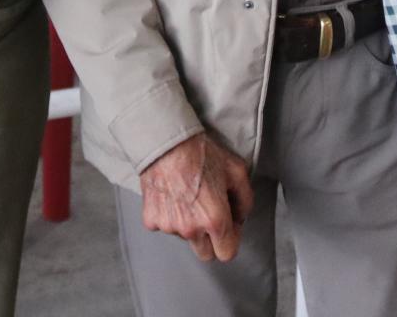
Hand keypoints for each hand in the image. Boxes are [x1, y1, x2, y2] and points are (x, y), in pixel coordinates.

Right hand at [138, 133, 254, 262]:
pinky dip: (169, 216)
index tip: (228, 225)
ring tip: (188, 197)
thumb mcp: (237, 171)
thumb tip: (239, 217)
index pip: (227, 254)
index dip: (230, 240)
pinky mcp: (151, 220)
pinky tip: (172, 196)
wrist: (167, 142)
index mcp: (215, 220)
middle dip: (210, 239)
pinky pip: (165, 226)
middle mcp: (191, 229)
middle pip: (205, 253)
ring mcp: (169, 226)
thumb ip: (245, 200)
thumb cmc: (202, 154)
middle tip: (209, 213)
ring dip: (189, 225)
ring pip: (184, 238)